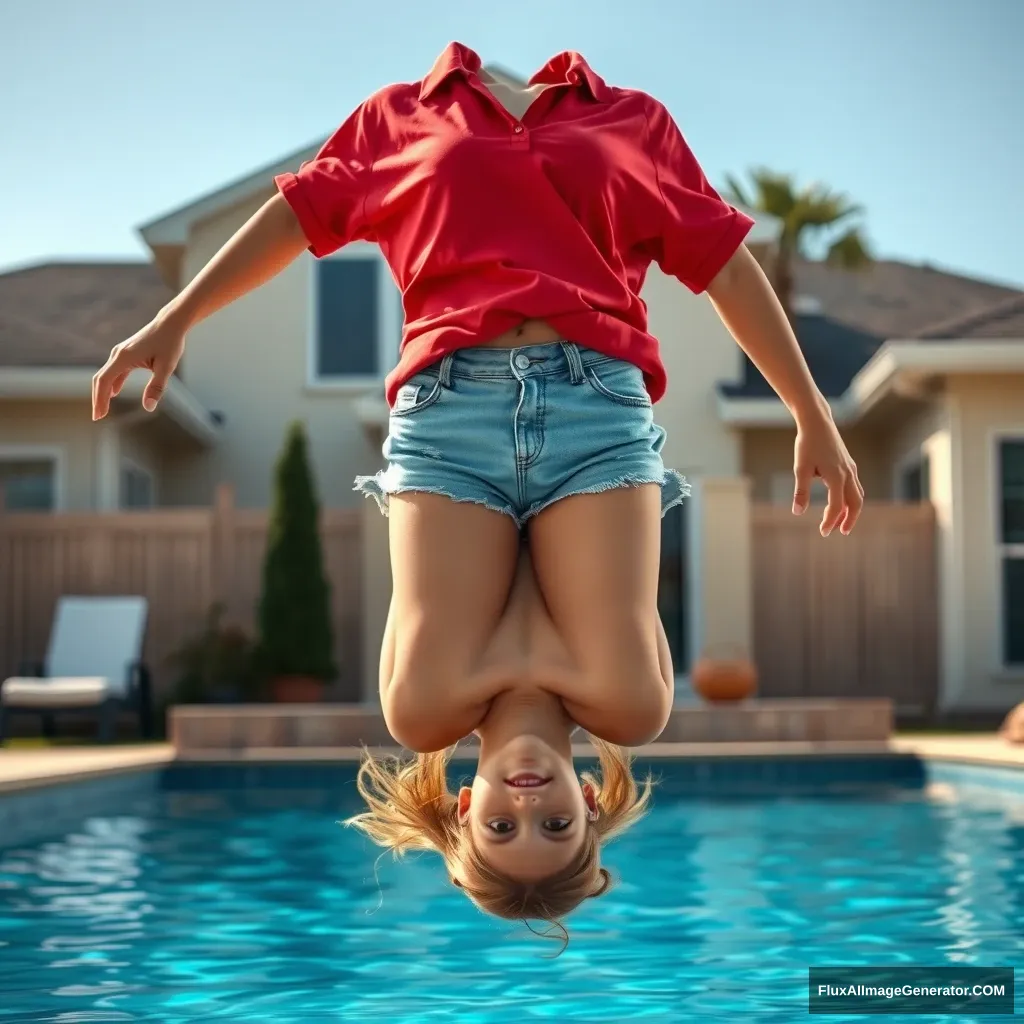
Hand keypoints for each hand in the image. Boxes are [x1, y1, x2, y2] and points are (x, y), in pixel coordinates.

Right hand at [92, 310, 186, 419]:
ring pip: (106, 374)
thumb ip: (156, 387)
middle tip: (97, 417)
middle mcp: (118, 354)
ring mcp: (120, 352)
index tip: (99, 416)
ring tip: (103, 408)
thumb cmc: (170, 344)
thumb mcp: (166, 367)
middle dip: (98, 399)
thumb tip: (148, 408)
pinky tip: (115, 393)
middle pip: (101, 379)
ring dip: (103, 392)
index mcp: (124, 358)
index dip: (100, 400)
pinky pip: (114, 370)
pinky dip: (112, 383)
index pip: (105, 382)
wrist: (170, 323)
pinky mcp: (126, 352)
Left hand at [793, 411, 863, 535]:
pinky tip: (839, 501)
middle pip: (855, 504)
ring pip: (857, 495)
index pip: (837, 506)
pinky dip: (850, 498)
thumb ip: (801, 491)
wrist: (817, 422)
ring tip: (839, 521)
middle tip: (839, 532)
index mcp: (837, 477)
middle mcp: (848, 474)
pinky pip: (855, 486)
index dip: (830, 521)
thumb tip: (797, 512)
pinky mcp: (849, 464)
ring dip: (850, 510)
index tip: (823, 532)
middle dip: (849, 520)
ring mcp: (851, 469)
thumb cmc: (807, 444)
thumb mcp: (800, 469)